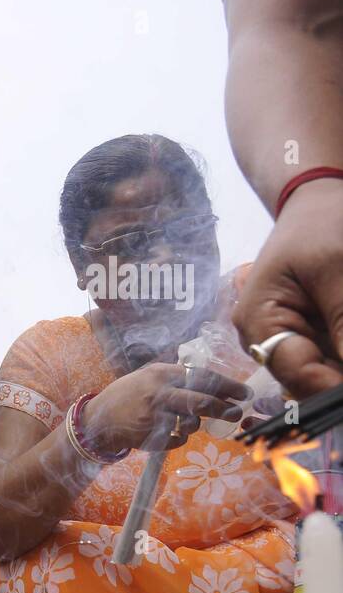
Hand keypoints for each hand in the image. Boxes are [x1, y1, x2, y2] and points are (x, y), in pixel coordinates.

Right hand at [81, 363, 248, 455]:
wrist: (97, 420)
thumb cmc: (127, 396)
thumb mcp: (149, 377)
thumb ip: (176, 378)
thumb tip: (214, 384)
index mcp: (161, 374)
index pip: (202, 378)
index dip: (228, 386)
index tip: (244, 393)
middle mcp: (158, 393)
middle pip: (202, 402)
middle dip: (225, 409)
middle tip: (237, 413)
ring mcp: (154, 416)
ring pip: (192, 423)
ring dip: (195, 425)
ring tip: (188, 423)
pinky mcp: (150, 436)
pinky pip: (178, 440)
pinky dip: (179, 438)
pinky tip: (168, 433)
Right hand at [232, 178, 342, 397]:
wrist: (319, 204)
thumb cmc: (320, 225)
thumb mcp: (336, 270)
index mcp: (258, 324)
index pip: (298, 375)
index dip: (334, 387)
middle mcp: (267, 342)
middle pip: (314, 378)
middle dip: (341, 372)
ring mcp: (291, 341)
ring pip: (328, 369)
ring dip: (342, 358)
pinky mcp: (312, 337)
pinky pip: (333, 356)